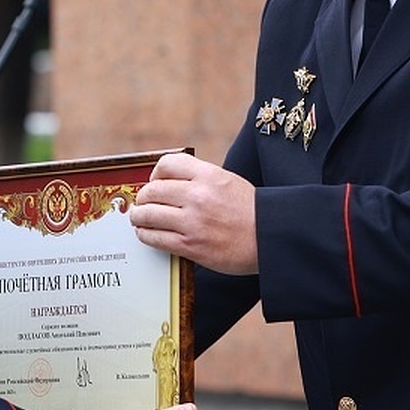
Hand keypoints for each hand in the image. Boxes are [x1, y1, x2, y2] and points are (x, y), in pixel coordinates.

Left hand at [129, 151, 258, 273]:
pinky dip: (145, 235)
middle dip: (143, 198)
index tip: (155, 182)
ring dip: (139, 217)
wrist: (270, 239)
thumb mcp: (228, 182)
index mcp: (209, 175)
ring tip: (139, 219)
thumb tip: (168, 182)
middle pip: (152, 190)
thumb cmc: (250, 211)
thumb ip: (200, 179)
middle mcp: (198, 195)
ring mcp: (192, 221)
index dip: (155, 174)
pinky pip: (154, 238)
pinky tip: (147, 234)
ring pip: (147, 214)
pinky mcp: (190, 246)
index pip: (166, 164)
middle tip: (142, 204)